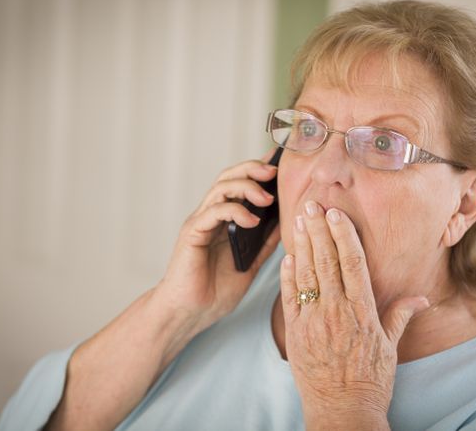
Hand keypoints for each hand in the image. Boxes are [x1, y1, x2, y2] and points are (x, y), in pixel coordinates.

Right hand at [156, 150, 281, 330]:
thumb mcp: (250, 264)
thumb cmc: (215, 291)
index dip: (258, 169)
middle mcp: (210, 216)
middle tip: (275, 172)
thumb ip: (264, 244)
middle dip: (252, 169)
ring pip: (221, 189)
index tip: (281, 161)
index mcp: (224, 220)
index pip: (240, 184)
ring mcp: (200, 222)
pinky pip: (213, 212)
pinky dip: (235, 211)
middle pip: (229, 177)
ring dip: (246, 187)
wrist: (189, 314)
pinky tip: (253, 220)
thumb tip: (286, 224)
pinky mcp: (192, 233)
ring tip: (267, 198)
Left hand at [280, 201, 427, 428]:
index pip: (352, 263)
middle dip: (318, 230)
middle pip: (326, 261)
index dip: (343, 235)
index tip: (336, 214)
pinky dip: (288, 275)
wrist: (343, 412)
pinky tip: (287, 257)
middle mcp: (337, 312)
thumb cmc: (370, 381)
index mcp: (362, 312)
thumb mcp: (390, 349)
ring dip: (301, 245)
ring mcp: (314, 322)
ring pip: (306, 274)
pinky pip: (290, 298)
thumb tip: (420, 298)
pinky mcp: (296, 334)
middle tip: (311, 205)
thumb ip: (400, 317)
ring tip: (298, 221)